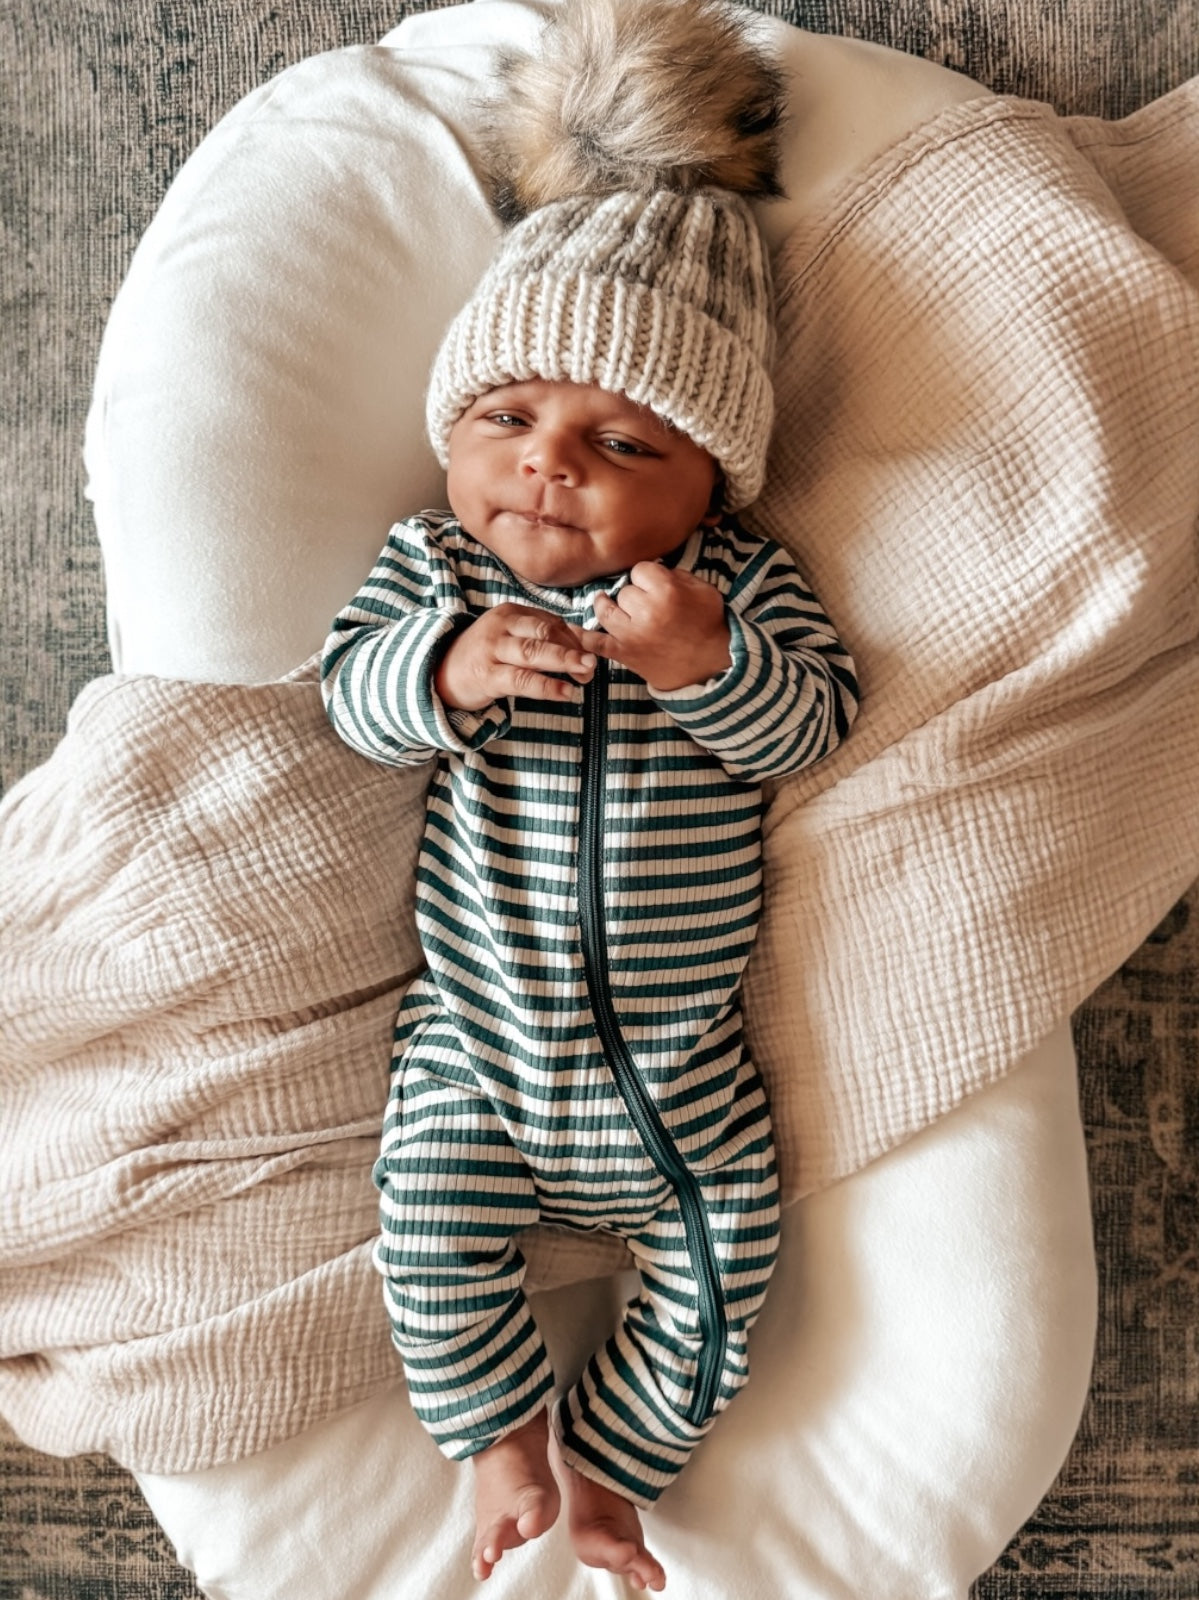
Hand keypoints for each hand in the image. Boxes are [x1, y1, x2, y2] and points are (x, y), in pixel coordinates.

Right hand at [434, 604, 596, 710]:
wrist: (441, 671)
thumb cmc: (486, 654)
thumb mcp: (512, 637)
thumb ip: (544, 637)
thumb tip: (586, 644)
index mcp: (511, 612)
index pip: (551, 621)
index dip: (575, 639)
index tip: (592, 655)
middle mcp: (502, 626)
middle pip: (544, 632)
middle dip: (573, 647)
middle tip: (593, 661)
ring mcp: (493, 650)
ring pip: (533, 652)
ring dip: (563, 662)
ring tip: (586, 672)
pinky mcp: (487, 676)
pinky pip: (522, 680)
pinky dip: (546, 686)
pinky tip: (565, 693)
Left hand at [584, 563, 730, 691]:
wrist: (710, 666)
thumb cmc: (708, 624)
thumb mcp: (702, 590)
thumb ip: (675, 575)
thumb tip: (650, 570)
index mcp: (666, 591)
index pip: (639, 570)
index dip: (645, 577)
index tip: (652, 586)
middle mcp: (646, 611)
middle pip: (623, 591)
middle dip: (632, 595)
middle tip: (646, 605)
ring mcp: (632, 634)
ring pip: (605, 610)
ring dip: (606, 606)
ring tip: (607, 602)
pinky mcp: (624, 653)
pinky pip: (596, 642)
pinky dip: (581, 635)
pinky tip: (571, 627)